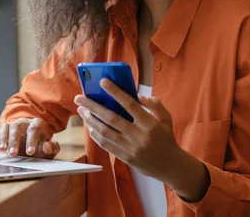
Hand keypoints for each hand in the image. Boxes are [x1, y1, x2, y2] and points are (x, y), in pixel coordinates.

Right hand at [0, 118, 60, 158]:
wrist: (32, 137)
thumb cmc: (41, 143)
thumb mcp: (48, 146)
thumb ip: (52, 147)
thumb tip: (47, 146)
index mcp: (35, 124)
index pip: (33, 130)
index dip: (31, 141)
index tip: (30, 152)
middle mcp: (22, 123)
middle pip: (16, 128)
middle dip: (14, 141)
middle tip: (13, 154)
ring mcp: (12, 127)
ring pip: (6, 128)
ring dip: (3, 139)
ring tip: (2, 151)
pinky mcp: (4, 133)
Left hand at [74, 79, 209, 201]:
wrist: (170, 167)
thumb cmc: (166, 138)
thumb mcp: (166, 119)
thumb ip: (154, 105)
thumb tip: (137, 96)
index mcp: (150, 124)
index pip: (130, 105)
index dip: (115, 92)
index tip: (102, 82)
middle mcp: (138, 136)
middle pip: (111, 118)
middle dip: (92, 106)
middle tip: (78, 97)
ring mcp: (129, 148)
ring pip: (104, 132)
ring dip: (90, 120)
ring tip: (81, 110)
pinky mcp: (124, 158)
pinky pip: (105, 144)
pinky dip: (95, 134)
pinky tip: (89, 125)